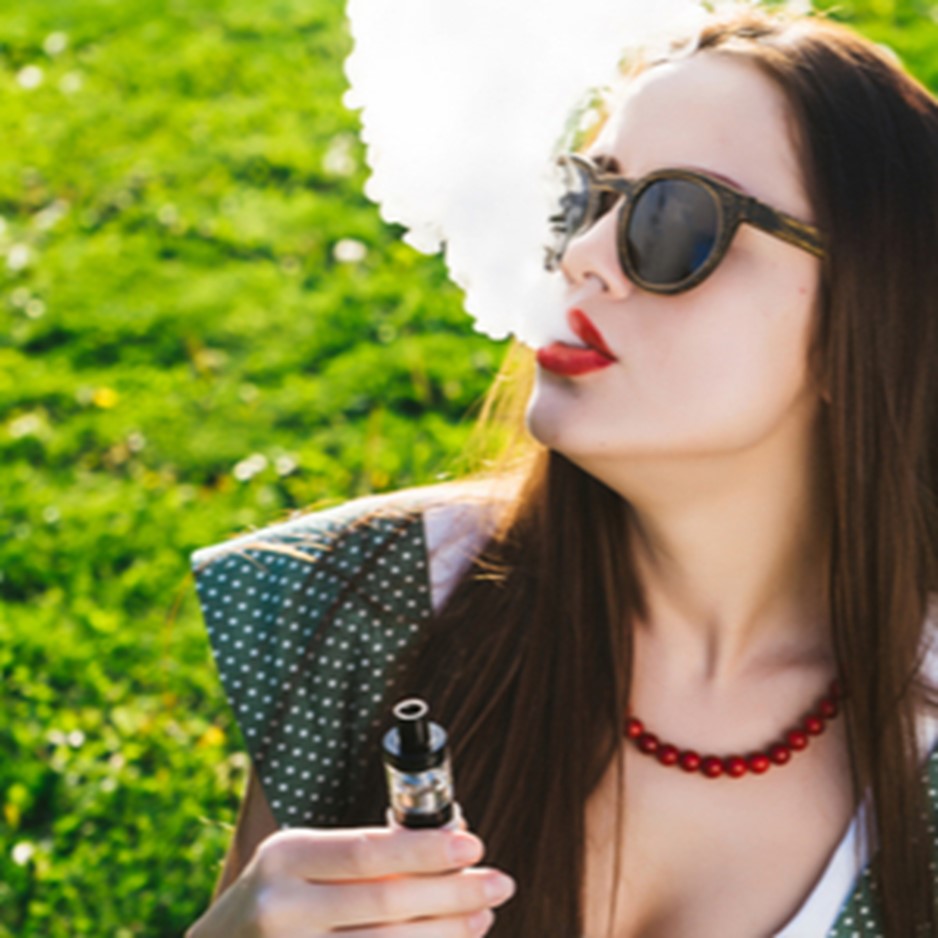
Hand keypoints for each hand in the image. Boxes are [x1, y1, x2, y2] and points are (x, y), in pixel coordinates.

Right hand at [186, 825, 515, 936]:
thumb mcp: (303, 860)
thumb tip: (448, 845)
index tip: (473, 845)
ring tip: (482, 915)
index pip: (368, 851)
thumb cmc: (275, 897)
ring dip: (447, 933)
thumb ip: (363, 855)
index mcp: (285, 858)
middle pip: (386, 904)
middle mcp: (282, 909)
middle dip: (453, 894)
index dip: (426, 851)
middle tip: (500, 882)